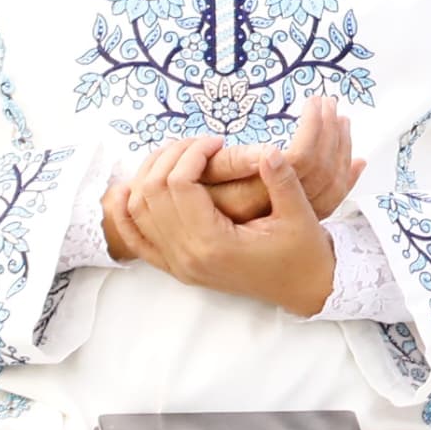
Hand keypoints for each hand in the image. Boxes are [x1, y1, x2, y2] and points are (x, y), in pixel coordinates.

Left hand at [108, 134, 337, 318]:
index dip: (193, 153)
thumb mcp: (300, 215)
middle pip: (153, 193)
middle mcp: (188, 257)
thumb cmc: (304, 252)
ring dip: (150, 175)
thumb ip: (282, 180)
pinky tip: (128, 190)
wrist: (303, 288)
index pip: (180, 184)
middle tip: (199, 143)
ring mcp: (179, 265)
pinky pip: (137, 240)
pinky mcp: (178, 268)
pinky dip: (126, 214)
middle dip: (171, 157)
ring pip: (139, 211)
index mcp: (214, 244)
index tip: (218, 141)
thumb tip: (268, 150)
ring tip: (180, 156)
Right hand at [202, 97, 359, 224]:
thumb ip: (232, 163)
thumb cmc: (196, 200)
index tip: (313, 101)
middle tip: (329, 102)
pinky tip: (358, 162)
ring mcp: (293, 219)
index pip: (301, 158)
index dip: (313, 127)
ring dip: (341, 147)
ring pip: (331, 183)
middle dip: (330, 130)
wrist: (203, 241)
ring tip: (341, 120)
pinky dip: (347, 177)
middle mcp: (280, 211)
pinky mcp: (300, 221)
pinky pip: (333, 200)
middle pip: (322, 168)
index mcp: (259, 198)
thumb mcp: (205, 178)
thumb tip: (269, 150)